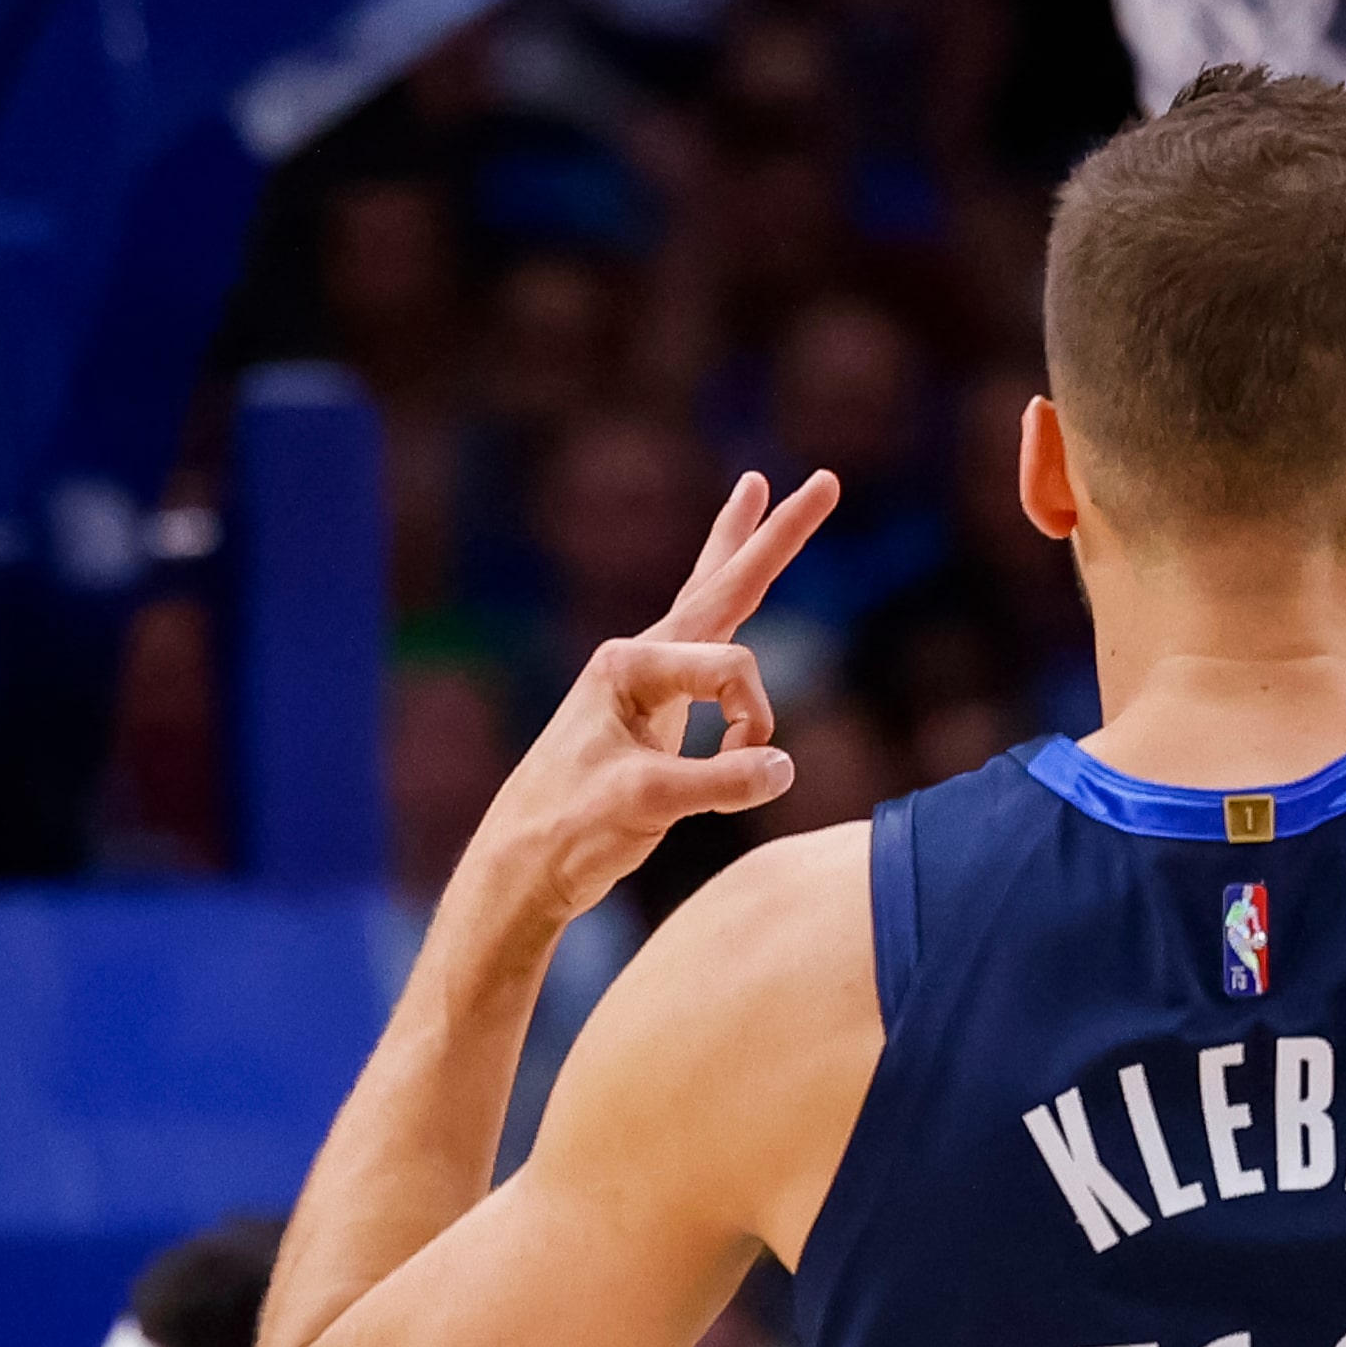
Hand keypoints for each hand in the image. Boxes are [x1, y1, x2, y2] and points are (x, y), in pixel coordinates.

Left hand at [468, 469, 839, 920]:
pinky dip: (727, 606)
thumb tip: (784, 767)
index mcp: (629, 665)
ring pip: (710, 600)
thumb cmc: (570, 829)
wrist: (520, 864)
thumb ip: (720, 782)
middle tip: (825, 482)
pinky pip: (706, 644)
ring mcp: (647, 683)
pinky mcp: (656, 712)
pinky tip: (729, 583)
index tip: (748, 768)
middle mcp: (638, 659)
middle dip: (774, 536)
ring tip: (757, 488)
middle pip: (722, 582)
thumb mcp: (647, 804)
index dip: (754, 720)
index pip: (733, 670)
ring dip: (740, 550)